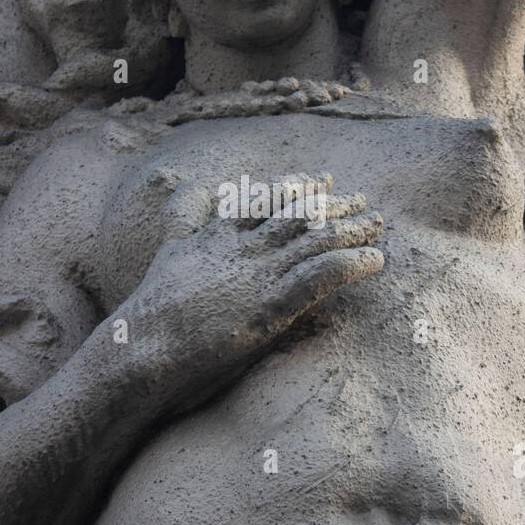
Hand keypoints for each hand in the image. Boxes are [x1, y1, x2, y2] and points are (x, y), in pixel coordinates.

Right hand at [126, 175, 382, 382]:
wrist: (145, 344)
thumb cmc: (153, 306)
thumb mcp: (168, 248)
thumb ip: (183, 217)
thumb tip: (186, 185)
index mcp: (221, 233)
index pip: (268, 199)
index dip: (300, 187)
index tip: (325, 181)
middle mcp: (245, 248)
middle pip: (300, 215)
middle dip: (335, 205)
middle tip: (364, 200)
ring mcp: (259, 275)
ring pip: (316, 241)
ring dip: (352, 230)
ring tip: (378, 225)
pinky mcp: (271, 305)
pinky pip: (321, 276)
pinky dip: (351, 264)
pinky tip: (375, 261)